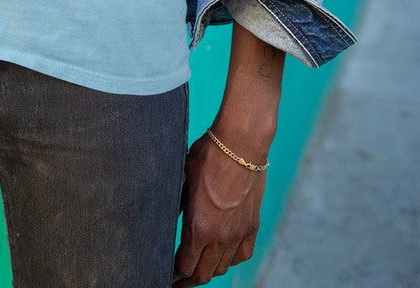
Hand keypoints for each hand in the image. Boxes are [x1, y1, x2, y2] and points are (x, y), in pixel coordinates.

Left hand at [172, 131, 266, 285]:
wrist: (240, 145)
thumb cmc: (208, 156)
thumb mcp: (183, 180)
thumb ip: (180, 206)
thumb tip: (173, 218)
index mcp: (197, 227)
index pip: (184, 266)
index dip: (174, 274)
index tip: (168, 275)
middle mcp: (219, 237)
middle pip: (203, 274)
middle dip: (189, 279)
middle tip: (180, 278)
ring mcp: (237, 233)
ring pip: (222, 268)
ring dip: (209, 270)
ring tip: (199, 267)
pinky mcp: (252, 226)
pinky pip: (242, 255)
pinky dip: (231, 260)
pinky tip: (224, 256)